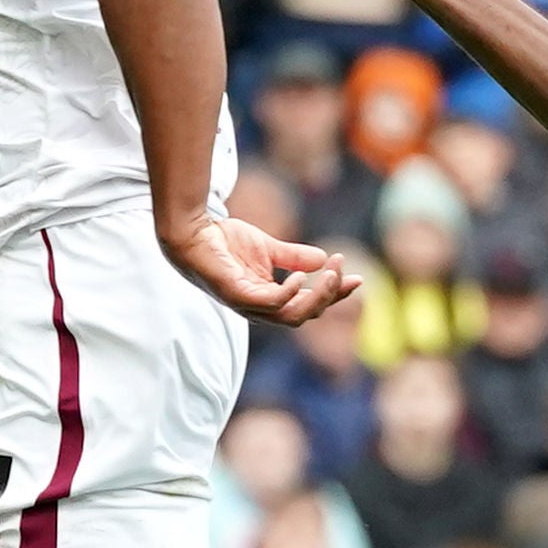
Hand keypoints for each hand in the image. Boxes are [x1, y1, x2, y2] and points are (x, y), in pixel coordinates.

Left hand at [162, 214, 356, 325]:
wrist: (191, 231)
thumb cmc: (223, 241)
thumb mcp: (268, 247)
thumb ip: (294, 256)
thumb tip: (324, 259)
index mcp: (268, 301)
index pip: (307, 306)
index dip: (333, 295)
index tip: (356, 278)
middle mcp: (259, 309)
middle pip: (304, 315)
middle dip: (330, 297)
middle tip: (345, 273)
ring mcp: (246, 305)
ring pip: (292, 316)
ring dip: (316, 297)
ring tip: (331, 273)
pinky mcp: (235, 295)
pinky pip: (269, 304)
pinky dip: (288, 293)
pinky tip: (300, 277)